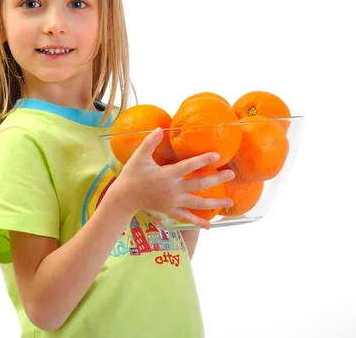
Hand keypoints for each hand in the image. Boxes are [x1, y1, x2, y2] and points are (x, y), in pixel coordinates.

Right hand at [110, 127, 234, 228]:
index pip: (188, 166)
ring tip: (230, 202)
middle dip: (216, 179)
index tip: (217, 155)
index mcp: (167, 175)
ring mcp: (173, 202)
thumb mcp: (139, 157)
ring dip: (214, 202)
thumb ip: (150, 143)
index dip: (203, 160)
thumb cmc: (131, 175)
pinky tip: (209, 225)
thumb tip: (160, 129)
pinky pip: (186, 217)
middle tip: (231, 174)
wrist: (124, 197)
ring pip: (197, 203)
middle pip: (198, 184)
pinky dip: (197, 221)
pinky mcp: (170, 210)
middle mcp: (173, 189)